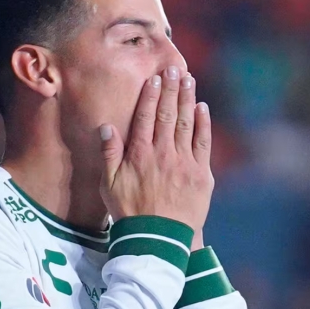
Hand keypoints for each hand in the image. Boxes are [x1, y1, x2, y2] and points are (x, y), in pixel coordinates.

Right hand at [99, 66, 213, 234]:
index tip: (155, 78)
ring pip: (185, 123)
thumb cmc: (129, 212)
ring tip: (189, 80)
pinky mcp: (200, 174)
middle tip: (175, 69)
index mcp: (140, 153)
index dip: (151, 95)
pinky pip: (203, 143)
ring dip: (187, 100)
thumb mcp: (109, 185)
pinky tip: (202, 109)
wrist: (157, 238)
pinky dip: (203, 124)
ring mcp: (183, 162)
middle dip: (171, 89)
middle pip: (167, 114)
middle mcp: (162, 152)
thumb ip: (108, 154)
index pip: (146, 116)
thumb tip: (106, 126)